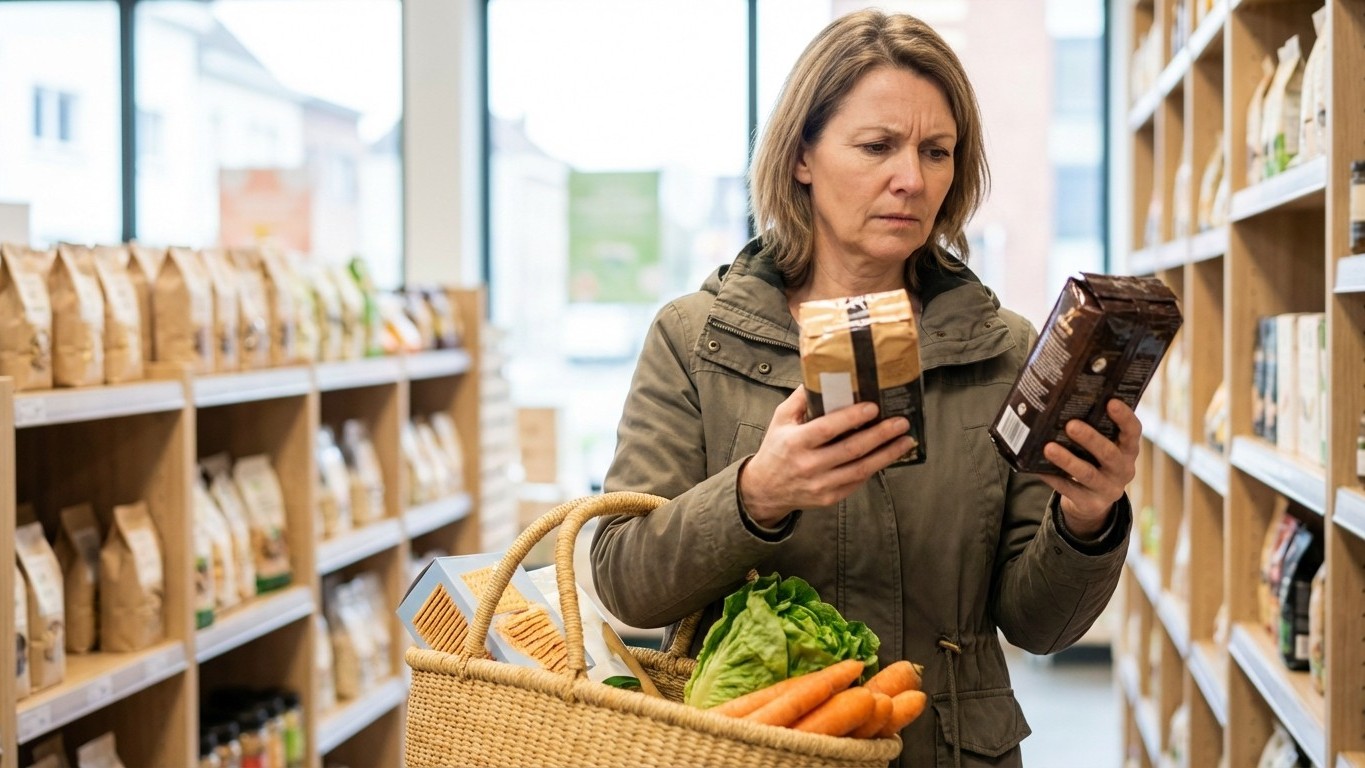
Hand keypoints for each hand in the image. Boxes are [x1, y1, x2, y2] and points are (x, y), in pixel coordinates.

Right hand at [739, 386, 914, 526]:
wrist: (766, 489)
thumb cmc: (776, 448)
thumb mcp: (781, 419)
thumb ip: (801, 398)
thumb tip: (823, 374)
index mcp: (796, 442)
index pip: (827, 428)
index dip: (852, 417)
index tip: (873, 407)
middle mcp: (808, 465)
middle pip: (851, 450)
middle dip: (880, 435)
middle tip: (901, 422)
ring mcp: (820, 484)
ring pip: (861, 469)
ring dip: (887, 454)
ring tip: (905, 440)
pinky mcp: (829, 498)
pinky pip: (857, 482)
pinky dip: (875, 468)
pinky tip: (888, 455)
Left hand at [1038, 399, 1141, 537]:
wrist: (1094, 502)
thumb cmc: (1095, 462)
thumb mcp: (1102, 447)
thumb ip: (1095, 430)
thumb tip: (1065, 402)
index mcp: (1128, 450)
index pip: (1133, 432)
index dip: (1125, 417)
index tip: (1111, 401)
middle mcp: (1123, 470)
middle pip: (1109, 454)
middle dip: (1090, 439)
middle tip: (1071, 424)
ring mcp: (1108, 489)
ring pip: (1087, 474)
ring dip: (1067, 460)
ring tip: (1048, 448)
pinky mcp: (1091, 504)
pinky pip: (1069, 490)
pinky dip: (1053, 478)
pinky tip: (1038, 468)